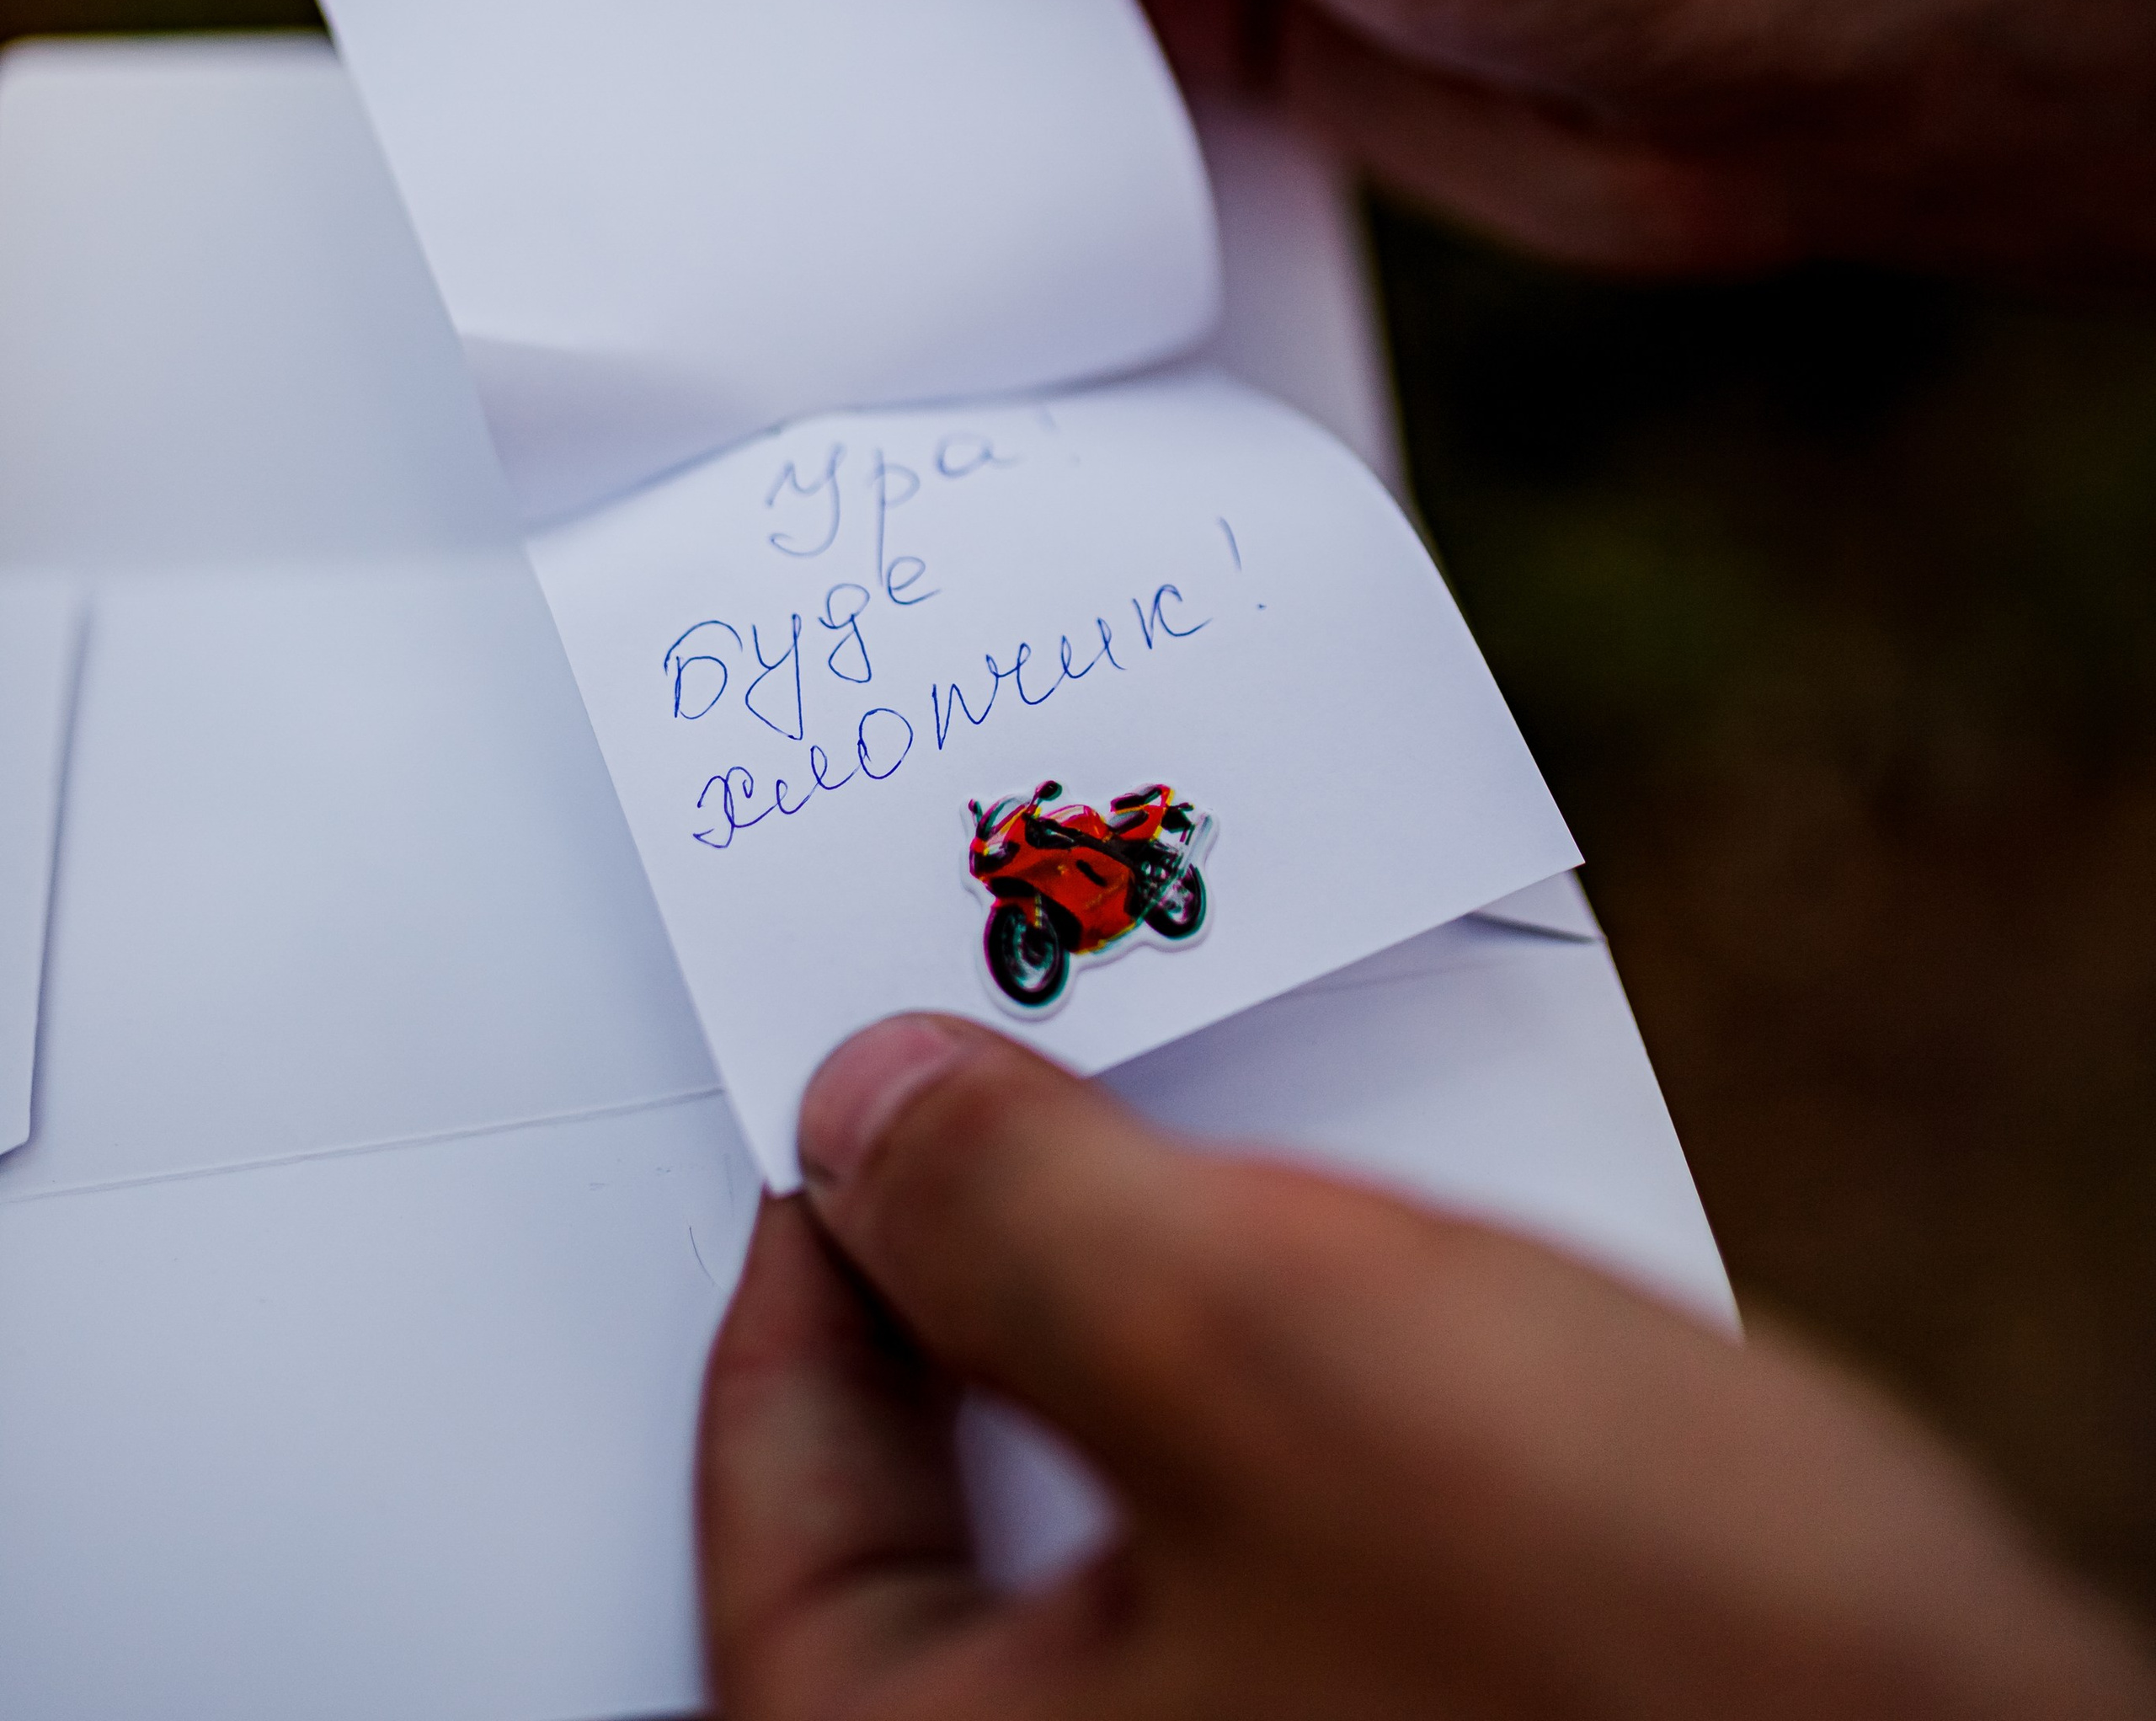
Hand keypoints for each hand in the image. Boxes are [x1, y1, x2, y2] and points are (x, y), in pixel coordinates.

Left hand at [697, 1014, 2153, 1719]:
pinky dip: (1285, 1420)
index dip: (808, 1251)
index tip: (859, 1090)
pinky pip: (1271, 1580)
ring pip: (1116, 1542)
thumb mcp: (1268, 1354)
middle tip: (1020, 1077)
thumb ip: (1021, 1219)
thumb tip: (866, 1104)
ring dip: (1148, 1333)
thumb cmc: (1640, 1668)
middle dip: (987, 1272)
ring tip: (1190, 1156)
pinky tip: (1361, 1292)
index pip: (779, 1510)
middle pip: (932, 1529)